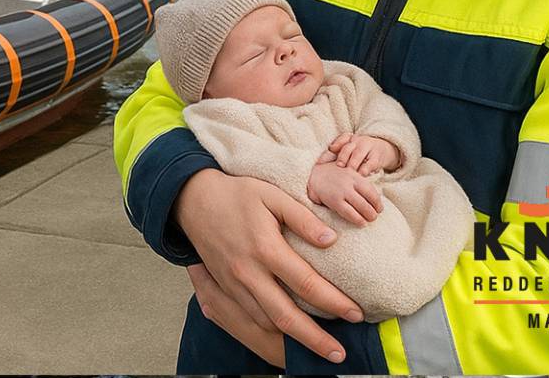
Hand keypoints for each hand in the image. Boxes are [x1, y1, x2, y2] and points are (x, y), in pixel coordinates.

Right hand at [171, 169, 363, 364]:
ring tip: (319, 346)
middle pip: (286, 316)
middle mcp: (248, 272)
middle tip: (340, 354)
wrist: (193, 200)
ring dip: (294, 339)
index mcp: (265, 248)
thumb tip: (331, 240)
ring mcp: (234, 284)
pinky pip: (250, 317)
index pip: (306, 283)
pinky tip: (289, 332)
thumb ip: (302, 218)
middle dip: (315, 340)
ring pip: (266, 322)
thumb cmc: (236, 194)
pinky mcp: (225, 288)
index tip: (356, 313)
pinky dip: (272, 330)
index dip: (334, 302)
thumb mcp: (272, 195)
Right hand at [307, 160, 382, 226]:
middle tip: (374, 216)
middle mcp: (350, 183)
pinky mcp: (334, 201)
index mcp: (355, 176)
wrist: (313, 175)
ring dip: (368, 216)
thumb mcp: (348, 172)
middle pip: (368, 201)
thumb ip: (360, 182)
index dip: (378, 203)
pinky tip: (361, 223)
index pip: (372, 192)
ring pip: (361, 207)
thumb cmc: (334, 176)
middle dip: (374, 212)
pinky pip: (349, 213)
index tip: (379, 209)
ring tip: (369, 220)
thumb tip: (375, 197)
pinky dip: (358, 219)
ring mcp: (342, 192)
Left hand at [327, 132, 399, 174]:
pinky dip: (364, 170)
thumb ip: (335, 154)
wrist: (383, 150)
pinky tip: (360, 176)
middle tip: (339, 166)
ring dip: (353, 164)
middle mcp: (359, 141)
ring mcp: (369, 148)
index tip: (329, 152)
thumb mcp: (350, 150)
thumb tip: (318, 163)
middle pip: (348, 147)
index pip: (342, 139)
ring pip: (358, 155)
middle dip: (343, 156)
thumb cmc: (360, 153)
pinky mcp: (377, 158)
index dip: (335, 145)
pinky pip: (370, 164)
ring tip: (349, 172)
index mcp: (350, 138)